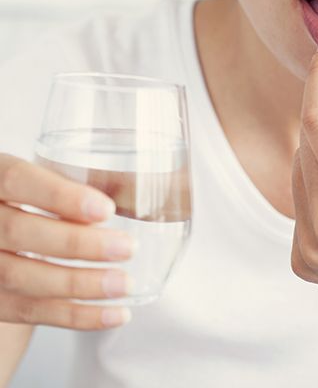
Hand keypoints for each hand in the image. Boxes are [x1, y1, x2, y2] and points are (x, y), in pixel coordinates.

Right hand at [0, 155, 134, 329]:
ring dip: (80, 284)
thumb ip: (71, 180)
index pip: (17, 180)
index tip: (105, 209)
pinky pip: (28, 311)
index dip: (60, 196)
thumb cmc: (30, 194)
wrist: (1, 225)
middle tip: (127, 247)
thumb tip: (130, 191)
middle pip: (19, 232)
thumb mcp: (42, 175)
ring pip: (21, 277)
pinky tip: (114, 314)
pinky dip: (75, 316)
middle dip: (77, 244)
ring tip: (124, 284)